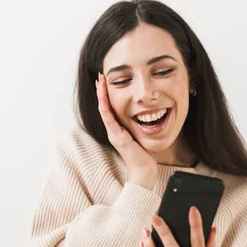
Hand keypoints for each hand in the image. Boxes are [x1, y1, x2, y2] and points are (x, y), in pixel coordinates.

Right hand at [96, 73, 156, 190]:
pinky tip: (103, 97)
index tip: (106, 82)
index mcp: (118, 129)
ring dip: (101, 94)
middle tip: (100, 76)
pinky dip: (105, 107)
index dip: (106, 95)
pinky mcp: (118, 137)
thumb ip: (139, 126)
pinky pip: (109, 119)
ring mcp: (114, 133)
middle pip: (103, 106)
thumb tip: (146, 115)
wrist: (144, 171)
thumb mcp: (140, 135)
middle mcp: (113, 130)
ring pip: (103, 110)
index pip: (109, 108)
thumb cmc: (145, 155)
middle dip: (101, 91)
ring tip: (99, 81)